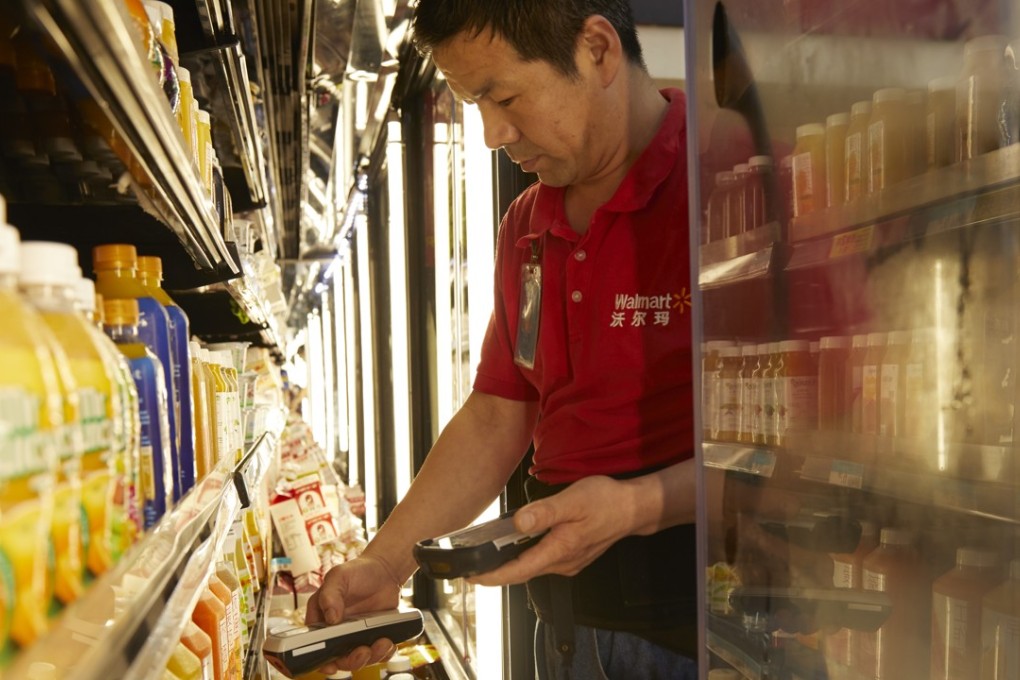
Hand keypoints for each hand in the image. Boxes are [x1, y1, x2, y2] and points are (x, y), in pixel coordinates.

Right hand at [304, 554, 402, 672]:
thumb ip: (330, 595)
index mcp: (322, 619)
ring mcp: (356, 636)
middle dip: (351, 660)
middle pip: (339, 658)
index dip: (321, 659)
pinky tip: (388, 641)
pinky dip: (385, 652)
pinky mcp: (374, 636)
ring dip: (372, 656)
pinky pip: (379, 653)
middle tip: (363, 650)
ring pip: (360, 658)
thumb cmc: (357, 571)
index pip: (315, 645)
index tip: (331, 664)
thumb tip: (331, 618)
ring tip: (382, 642)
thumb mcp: (338, 576)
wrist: (384, 570)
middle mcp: (337, 631)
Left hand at [467, 475, 633, 585]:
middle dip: (497, 570)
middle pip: (523, 571)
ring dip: (512, 563)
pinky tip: (519, 544)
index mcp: (560, 551)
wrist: (634, 508)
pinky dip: (527, 555)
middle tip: (473, 564)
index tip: (472, 576)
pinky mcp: (573, 556)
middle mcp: (563, 563)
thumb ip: (544, 513)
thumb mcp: (572, 501)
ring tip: (489, 554)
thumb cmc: (606, 502)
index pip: (518, 571)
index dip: (492, 576)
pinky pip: (544, 560)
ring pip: (534, 566)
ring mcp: (569, 562)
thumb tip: (518, 522)